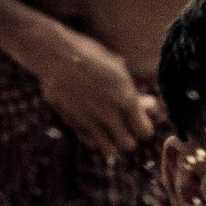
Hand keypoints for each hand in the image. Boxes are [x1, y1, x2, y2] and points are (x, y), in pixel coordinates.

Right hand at [29, 27, 159, 157]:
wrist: (54, 54)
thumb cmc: (90, 56)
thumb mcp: (118, 70)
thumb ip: (134, 93)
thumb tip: (151, 107)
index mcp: (126, 99)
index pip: (145, 132)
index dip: (144, 127)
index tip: (139, 121)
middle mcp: (109, 114)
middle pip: (128, 145)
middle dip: (130, 138)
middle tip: (126, 127)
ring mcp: (89, 121)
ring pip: (110, 150)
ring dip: (112, 143)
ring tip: (110, 130)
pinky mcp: (72, 124)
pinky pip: (90, 142)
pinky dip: (95, 138)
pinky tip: (94, 124)